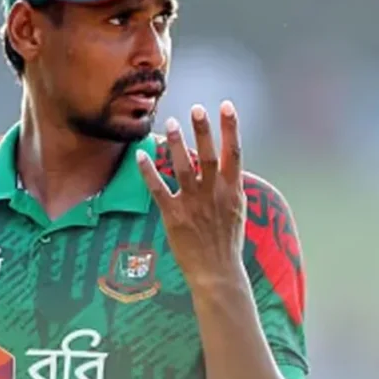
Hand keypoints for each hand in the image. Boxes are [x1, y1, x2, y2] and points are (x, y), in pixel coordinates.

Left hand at [137, 101, 246, 286]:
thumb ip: (231, 186)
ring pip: (184, 168)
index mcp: (233, 190)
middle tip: (196, 109)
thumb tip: (228, 163)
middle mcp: (214, 193)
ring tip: (172, 122)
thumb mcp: (238, 210)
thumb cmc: (227, 242)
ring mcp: (193, 204)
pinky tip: (141, 155)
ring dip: (178, 144)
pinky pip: (159, 189)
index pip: (234, 152)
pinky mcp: (174, 216)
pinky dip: (149, 172)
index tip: (226, 106)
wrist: (218, 272)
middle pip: (209, 155)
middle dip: (203, 130)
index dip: (230, 128)